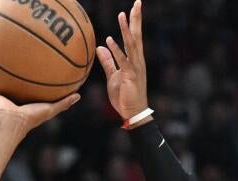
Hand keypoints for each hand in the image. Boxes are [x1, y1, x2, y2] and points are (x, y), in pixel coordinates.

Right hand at [0, 71, 78, 133]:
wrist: (13, 123)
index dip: (28, 82)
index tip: (31, 71)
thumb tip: (79, 95)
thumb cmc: (32, 118)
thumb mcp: (51, 109)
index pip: (26, 91)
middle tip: (11, 62)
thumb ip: (64, 103)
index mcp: (23, 103)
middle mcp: (10, 100)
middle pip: (9, 85)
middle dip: (9, 76)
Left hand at [97, 1, 150, 124]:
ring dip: (126, 29)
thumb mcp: (113, 76)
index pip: (134, 36)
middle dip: (136, 18)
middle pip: (136, 35)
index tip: (134, 7)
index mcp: (134, 59)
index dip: (134, 22)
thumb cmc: (124, 96)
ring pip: (132, 44)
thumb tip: (100, 46)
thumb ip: (108, 61)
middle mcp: (137, 60)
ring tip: (122, 15)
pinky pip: (123, 61)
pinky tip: (110, 40)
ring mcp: (135, 67)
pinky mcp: (130, 76)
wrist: (132, 113)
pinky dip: (116, 50)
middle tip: (137, 2)